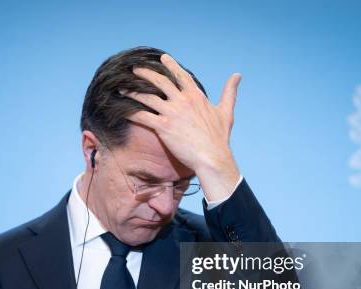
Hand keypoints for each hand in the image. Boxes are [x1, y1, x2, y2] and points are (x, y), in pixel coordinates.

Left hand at [122, 53, 241, 200]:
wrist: (212, 158)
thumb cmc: (219, 138)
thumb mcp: (226, 112)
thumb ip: (229, 92)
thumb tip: (237, 75)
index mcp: (196, 96)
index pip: (181, 75)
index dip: (170, 65)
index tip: (162, 58)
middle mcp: (182, 101)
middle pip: (160, 81)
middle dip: (145, 73)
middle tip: (134, 69)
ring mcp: (172, 113)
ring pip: (147, 97)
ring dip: (133, 91)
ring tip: (122, 88)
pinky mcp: (163, 127)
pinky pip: (143, 116)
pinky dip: (131, 111)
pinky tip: (122, 109)